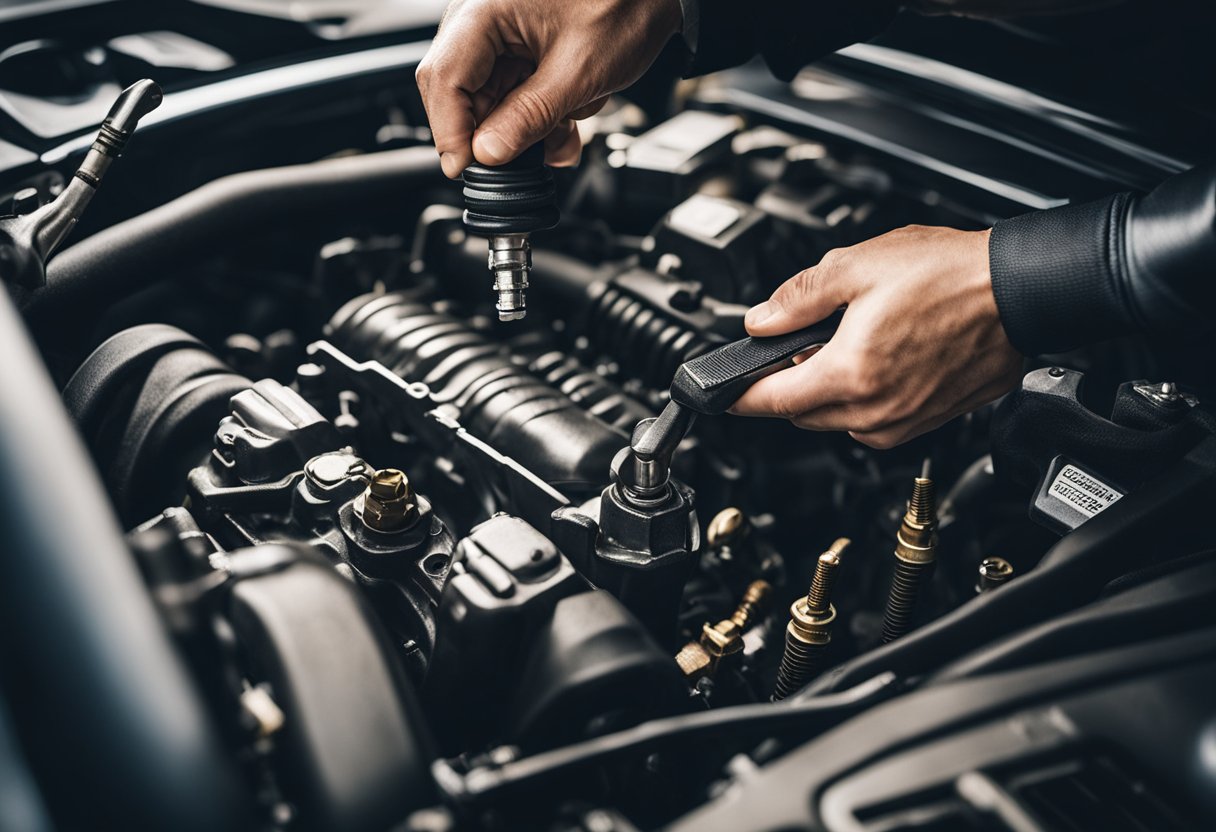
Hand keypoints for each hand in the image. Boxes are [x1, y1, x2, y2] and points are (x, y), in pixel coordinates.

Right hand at [416, 0, 682, 177]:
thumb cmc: (624, 4)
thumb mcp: (579, 72)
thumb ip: (529, 116)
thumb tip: (487, 154)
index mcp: (483, 9)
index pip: (443, 78)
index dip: (451, 131)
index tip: (467, 168)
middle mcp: (479, 17)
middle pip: (458, 94)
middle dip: (495, 134)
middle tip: (528, 158)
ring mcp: (496, 33)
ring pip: (487, 101)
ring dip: (524, 130)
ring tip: (564, 132)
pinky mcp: (514, 47)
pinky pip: (509, 94)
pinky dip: (536, 117)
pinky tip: (565, 124)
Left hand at [731, 226, 1022, 448]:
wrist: (1021, 292)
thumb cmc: (952, 276)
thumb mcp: (856, 267)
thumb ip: (797, 298)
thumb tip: (760, 320)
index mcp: (849, 375)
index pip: (771, 402)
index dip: (740, 396)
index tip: (725, 393)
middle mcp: (875, 412)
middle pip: (802, 414)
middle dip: (789, 385)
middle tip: (800, 343)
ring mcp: (904, 422)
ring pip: (838, 421)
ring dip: (827, 393)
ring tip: (851, 343)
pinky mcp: (929, 421)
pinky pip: (875, 423)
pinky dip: (862, 399)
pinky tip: (880, 359)